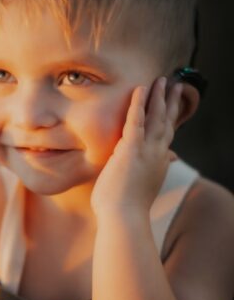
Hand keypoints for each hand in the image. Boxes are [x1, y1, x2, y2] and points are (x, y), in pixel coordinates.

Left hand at [90, 77, 181, 213]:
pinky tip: (141, 89)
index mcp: (158, 164)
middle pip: (167, 123)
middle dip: (171, 103)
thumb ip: (147, 173)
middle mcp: (157, 155)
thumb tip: (159, 166)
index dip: (169, 120)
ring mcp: (146, 151)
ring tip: (163, 80)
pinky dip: (138, 103)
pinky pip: (136, 120)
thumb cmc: (125, 209)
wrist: (123, 219)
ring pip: (156, 117)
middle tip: (176, 85)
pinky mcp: (131, 150)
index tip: (171, 109)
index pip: (166, 137)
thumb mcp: (140, 188)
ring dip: (159, 96)